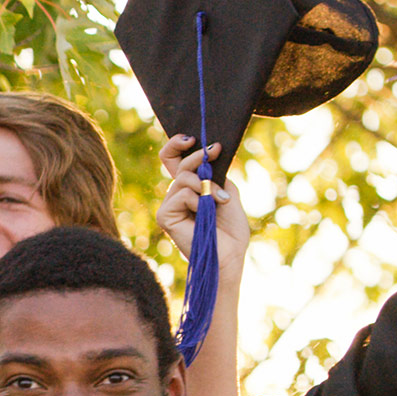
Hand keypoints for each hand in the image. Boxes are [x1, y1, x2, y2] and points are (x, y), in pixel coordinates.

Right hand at [157, 136, 248, 283]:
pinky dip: (197, 199)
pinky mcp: (165, 216)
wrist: (230, 257)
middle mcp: (176, 195)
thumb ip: (216, 177)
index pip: (174, 160)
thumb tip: (206, 160)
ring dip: (206, 184)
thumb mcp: (229, 194)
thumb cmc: (231, 232)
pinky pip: (181, 194)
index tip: (194, 137)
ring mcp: (169, 205)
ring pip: (183, 178)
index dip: (178, 144)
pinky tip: (205, 212)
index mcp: (189, 189)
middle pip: (176, 162)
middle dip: (197, 155)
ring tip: (220, 200)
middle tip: (214, 150)